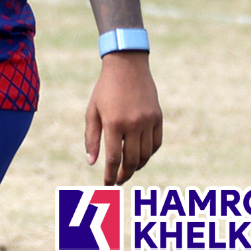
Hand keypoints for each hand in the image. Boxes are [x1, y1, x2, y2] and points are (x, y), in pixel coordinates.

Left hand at [85, 51, 162, 183]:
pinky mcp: (158, 118)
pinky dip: (148, 154)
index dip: (110, 174)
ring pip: (145, 154)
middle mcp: (133, 124)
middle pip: (132, 160)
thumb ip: (92, 138)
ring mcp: (148, 121)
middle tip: (118, 181)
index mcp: (113, 123)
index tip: (107, 183)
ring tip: (128, 170)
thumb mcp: (92, 111)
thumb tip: (92, 162)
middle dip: (124, 174)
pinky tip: (140, 157)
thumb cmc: (105, 90)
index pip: (113, 158)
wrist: (127, 67)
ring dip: (137, 166)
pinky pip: (156, 144)